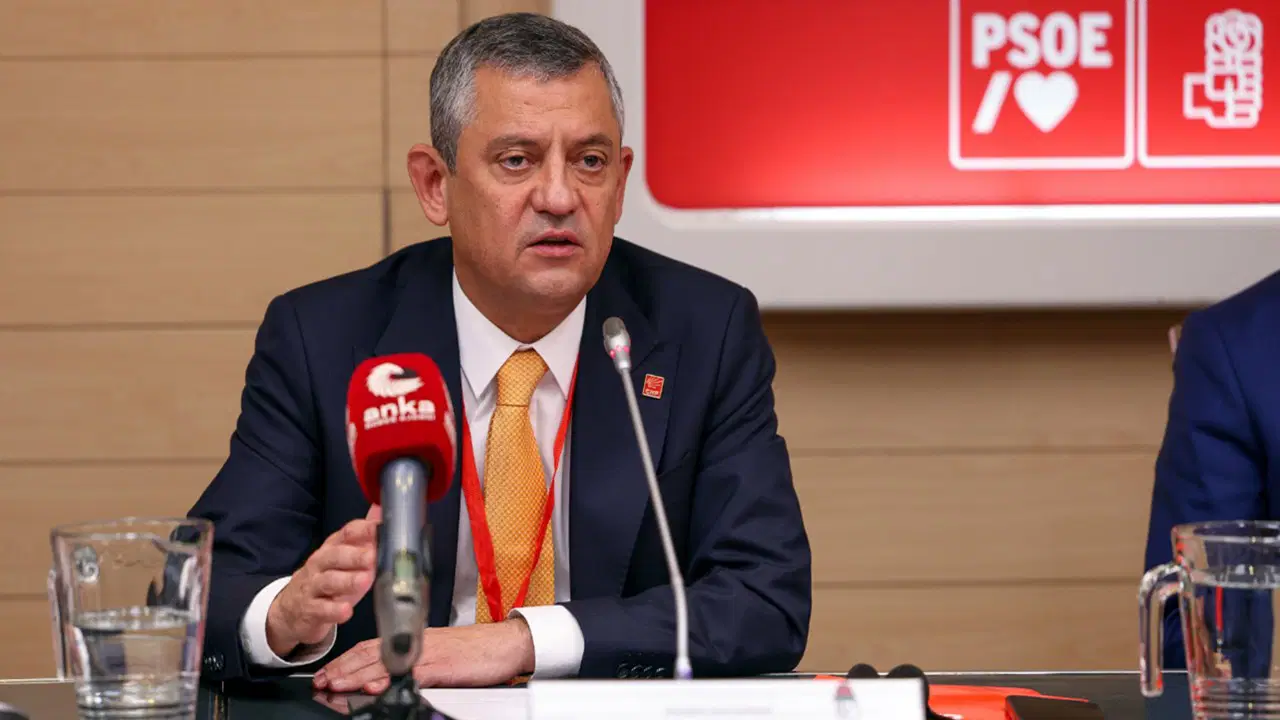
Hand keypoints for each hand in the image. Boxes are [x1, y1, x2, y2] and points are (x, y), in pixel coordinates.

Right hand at [266, 505, 381, 657]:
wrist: (290, 610)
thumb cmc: (326, 580)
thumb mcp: (344, 558)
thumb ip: (363, 536)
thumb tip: (381, 508)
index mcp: (332, 548)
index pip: (346, 534)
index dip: (362, 530)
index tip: (378, 528)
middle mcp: (320, 564)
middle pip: (335, 556)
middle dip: (354, 555)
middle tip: (371, 556)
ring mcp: (313, 587)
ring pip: (329, 581)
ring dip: (347, 581)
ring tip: (364, 581)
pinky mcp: (310, 610)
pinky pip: (321, 609)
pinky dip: (334, 610)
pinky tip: (346, 610)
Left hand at [313, 618, 534, 692]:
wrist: (507, 643)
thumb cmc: (479, 650)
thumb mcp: (442, 653)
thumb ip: (417, 661)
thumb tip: (392, 675)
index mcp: (414, 638)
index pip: (372, 647)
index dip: (347, 660)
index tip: (328, 672)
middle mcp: (415, 642)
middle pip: (370, 654)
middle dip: (342, 669)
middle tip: (320, 681)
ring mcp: (426, 653)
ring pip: (382, 663)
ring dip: (355, 676)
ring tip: (334, 686)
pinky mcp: (441, 666)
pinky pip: (409, 673)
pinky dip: (388, 679)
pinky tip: (373, 686)